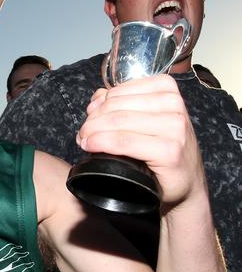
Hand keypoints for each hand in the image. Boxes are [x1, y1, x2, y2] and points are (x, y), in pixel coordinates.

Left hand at [77, 75, 204, 208]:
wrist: (188, 182)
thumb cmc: (164, 148)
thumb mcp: (146, 118)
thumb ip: (122, 102)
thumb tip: (97, 97)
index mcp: (167, 89)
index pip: (119, 91)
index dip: (98, 103)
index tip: (89, 116)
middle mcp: (174, 104)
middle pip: (115, 106)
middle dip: (92, 120)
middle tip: (83, 133)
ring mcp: (174, 127)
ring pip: (118, 122)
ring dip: (93, 131)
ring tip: (84, 140)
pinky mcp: (169, 150)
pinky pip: (124, 141)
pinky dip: (102, 142)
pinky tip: (91, 146)